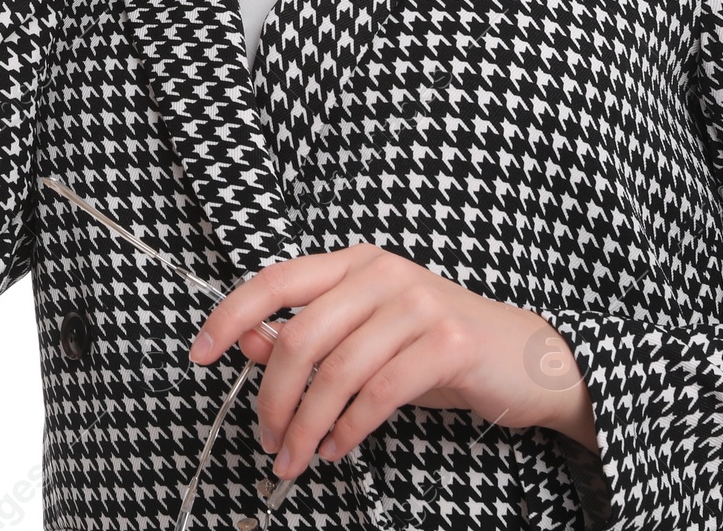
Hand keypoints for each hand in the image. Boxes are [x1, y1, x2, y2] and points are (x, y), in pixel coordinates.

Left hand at [188, 244, 598, 481]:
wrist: (524, 358)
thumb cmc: (435, 347)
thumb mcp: (366, 336)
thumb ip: (309, 334)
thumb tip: (247, 344)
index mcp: (355, 263)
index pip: (276, 279)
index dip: (230, 315)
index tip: (198, 354)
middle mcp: (382, 273)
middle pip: (300, 336)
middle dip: (273, 398)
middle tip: (268, 442)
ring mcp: (416, 304)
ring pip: (336, 372)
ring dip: (308, 426)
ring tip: (298, 459)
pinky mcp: (446, 343)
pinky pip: (378, 394)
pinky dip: (349, 430)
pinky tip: (340, 448)